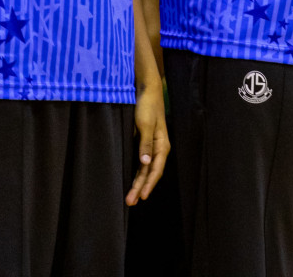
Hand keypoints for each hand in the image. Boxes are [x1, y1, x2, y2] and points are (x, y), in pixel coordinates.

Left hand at [125, 81, 169, 204]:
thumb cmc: (147, 106)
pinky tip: (132, 181)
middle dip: (141, 188)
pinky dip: (137, 173)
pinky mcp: (144, 142)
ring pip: (145, 169)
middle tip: (130, 202)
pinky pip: (141, 163)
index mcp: (162, 145)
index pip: (156, 170)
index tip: (141, 197)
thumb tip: (145, 164)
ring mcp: (152, 146)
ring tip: (130, 197)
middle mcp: (159, 148)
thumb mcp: (145, 124)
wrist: (147, 90)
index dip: (148, 184)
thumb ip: (145, 144)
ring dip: (138, 183)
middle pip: (150, 173)